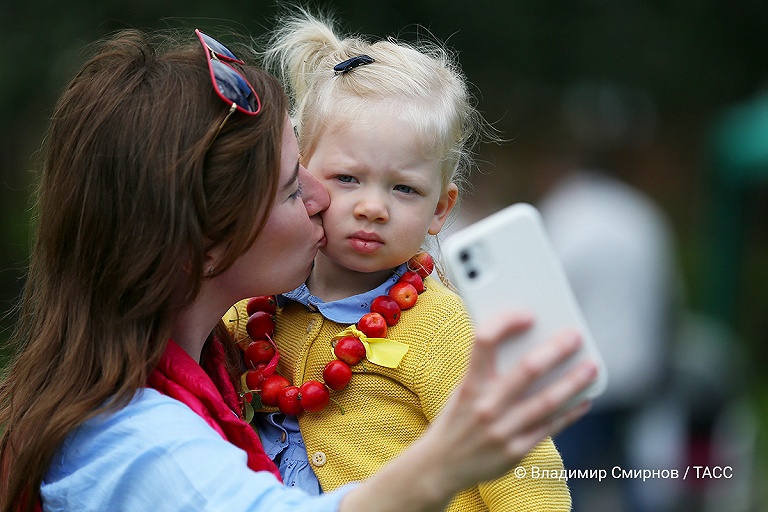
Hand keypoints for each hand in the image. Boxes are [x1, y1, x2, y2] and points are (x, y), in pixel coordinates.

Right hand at [425, 312, 595, 492]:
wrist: (440, 466)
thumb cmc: (457, 418)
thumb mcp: (462, 390)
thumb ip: (488, 371)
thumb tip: (531, 344)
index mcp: (469, 384)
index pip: (484, 341)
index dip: (506, 321)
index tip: (528, 314)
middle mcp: (485, 406)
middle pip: (528, 369)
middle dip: (556, 349)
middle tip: (575, 336)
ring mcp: (502, 431)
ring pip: (547, 401)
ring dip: (574, 381)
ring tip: (591, 366)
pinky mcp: (515, 452)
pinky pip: (550, 427)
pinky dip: (570, 411)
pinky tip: (584, 399)